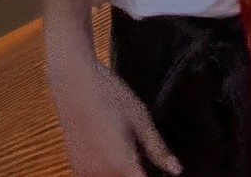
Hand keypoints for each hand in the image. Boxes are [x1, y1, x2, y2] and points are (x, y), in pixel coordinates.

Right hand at [48, 53, 182, 176]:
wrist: (75, 83)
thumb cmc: (109, 94)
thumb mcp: (141, 117)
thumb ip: (158, 148)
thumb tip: (175, 169)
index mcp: (121, 162)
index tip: (161, 171)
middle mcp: (99, 173)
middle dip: (137, 173)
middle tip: (143, 152)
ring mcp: (84, 172)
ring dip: (123, 172)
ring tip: (128, 148)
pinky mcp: (76, 167)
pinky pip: (97, 176)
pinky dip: (108, 170)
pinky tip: (112, 149)